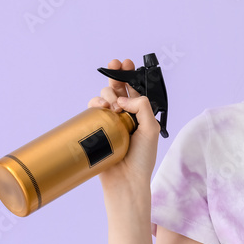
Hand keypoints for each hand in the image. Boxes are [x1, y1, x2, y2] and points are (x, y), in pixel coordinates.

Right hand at [86, 58, 160, 195]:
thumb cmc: (142, 158)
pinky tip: (100, 107)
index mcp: (141, 114)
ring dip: (106, 93)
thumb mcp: (150, 129)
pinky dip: (94, 104)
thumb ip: (142, 107)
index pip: (135, 89)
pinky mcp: (97, 128)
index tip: (126, 63)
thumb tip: (123, 98)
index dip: (129, 74)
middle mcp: (126, 115)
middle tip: (114, 69)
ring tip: (111, 104)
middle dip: (116, 76)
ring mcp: (111, 122)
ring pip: (105, 97)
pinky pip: (93, 110)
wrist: (125, 180)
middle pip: (118, 89)